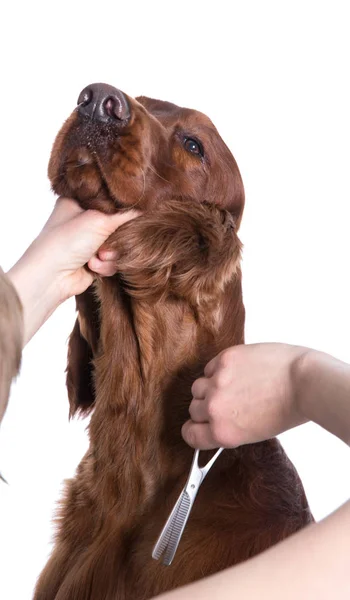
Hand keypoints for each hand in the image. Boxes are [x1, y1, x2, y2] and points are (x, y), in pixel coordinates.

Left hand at [30, 197, 138, 298]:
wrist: (51, 277)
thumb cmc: (67, 241)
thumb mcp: (100, 219)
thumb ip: (127, 212)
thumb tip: (151, 204)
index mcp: (78, 201)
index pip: (110, 198)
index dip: (123, 206)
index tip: (135, 211)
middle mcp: (82, 220)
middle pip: (117, 224)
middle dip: (116, 237)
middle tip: (106, 242)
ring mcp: (87, 241)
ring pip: (117, 245)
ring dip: (111, 254)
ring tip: (97, 257)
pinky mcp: (92, 260)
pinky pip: (113, 260)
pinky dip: (106, 265)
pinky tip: (92, 267)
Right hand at [182, 343, 308, 448]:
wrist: (304, 381)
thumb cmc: (288, 409)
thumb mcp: (254, 431)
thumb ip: (229, 427)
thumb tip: (214, 420)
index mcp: (223, 432)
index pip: (189, 434)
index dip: (194, 429)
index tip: (198, 425)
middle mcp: (214, 408)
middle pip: (193, 408)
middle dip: (206, 407)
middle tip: (226, 403)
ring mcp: (217, 382)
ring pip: (197, 386)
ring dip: (209, 387)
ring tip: (232, 385)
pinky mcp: (223, 359)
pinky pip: (209, 367)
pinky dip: (219, 370)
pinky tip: (238, 371)